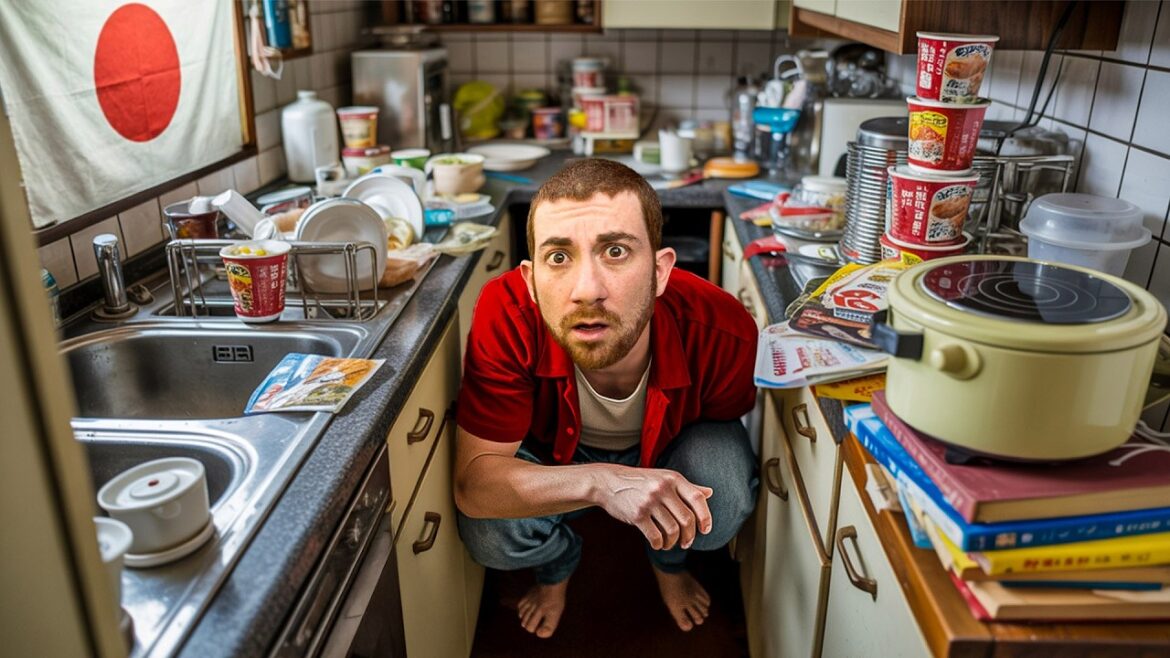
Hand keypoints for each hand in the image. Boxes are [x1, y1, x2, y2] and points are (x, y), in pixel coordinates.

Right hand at [596, 466, 713, 550]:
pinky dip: (659, 544)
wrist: (608, 482)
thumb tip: (710, 493)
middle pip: (687, 518)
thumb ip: (687, 487)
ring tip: (669, 544)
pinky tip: (658, 544)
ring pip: (672, 530)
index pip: (697, 499)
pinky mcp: (637, 515)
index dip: (705, 517)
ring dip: (673, 542)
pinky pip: (656, 536)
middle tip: (686, 542)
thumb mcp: (664, 478)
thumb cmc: (640, 482)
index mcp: (673, 478)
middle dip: (690, 535)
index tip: (705, 530)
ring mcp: (649, 502)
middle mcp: (663, 488)